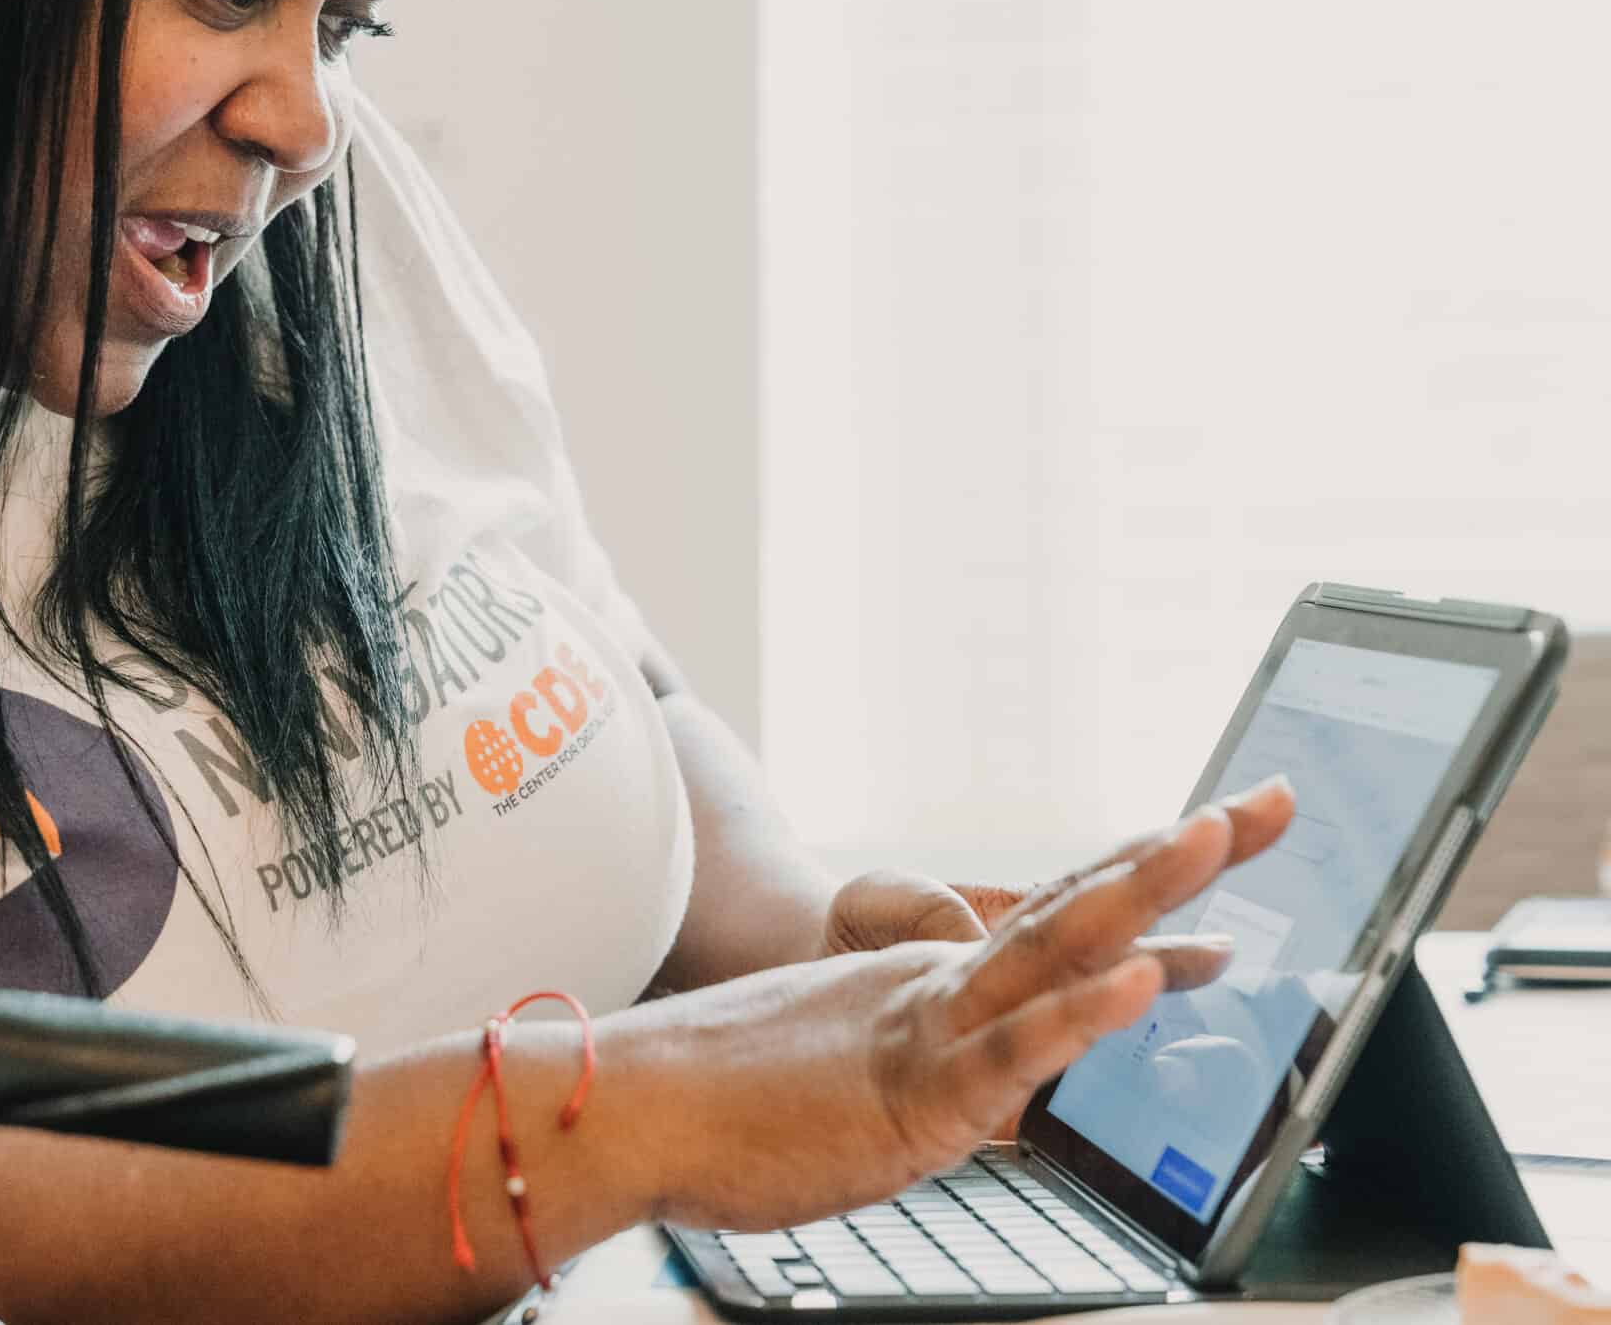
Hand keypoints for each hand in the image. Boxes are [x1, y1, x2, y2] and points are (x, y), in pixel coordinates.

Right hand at [616, 777, 1293, 1230]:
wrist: (633, 1102)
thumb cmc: (730, 1100)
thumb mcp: (852, 1076)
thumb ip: (928, 1071)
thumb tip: (994, 1098)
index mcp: (933, 981)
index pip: (1058, 912)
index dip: (1142, 865)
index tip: (1217, 828)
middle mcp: (942, 986)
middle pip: (1081, 903)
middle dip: (1183, 854)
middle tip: (1270, 800)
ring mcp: (930, 1030)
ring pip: (1053, 950)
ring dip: (1144, 894)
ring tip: (1217, 840)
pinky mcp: (912, 1093)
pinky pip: (1008, 1051)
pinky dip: (1078, 1014)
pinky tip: (1138, 984)